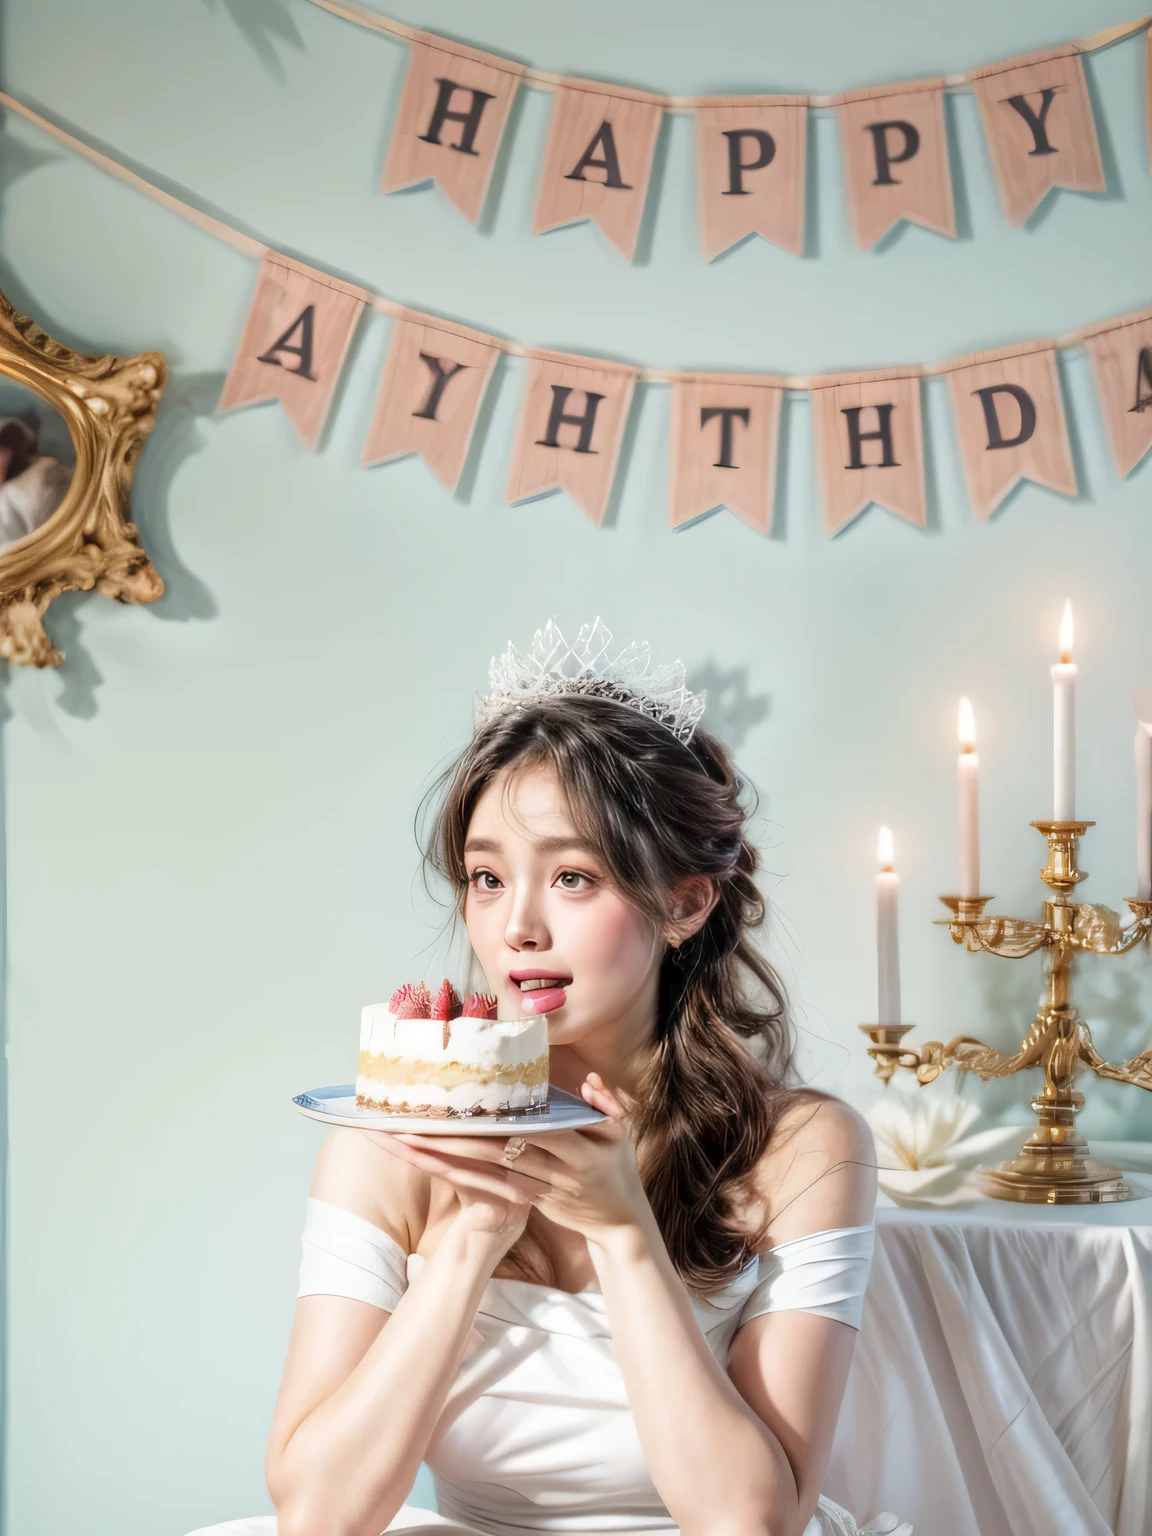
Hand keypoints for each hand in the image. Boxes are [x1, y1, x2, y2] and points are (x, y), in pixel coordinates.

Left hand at [378, 1074, 650, 1245]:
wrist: (620, 1223)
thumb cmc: (618, 1168)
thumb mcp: (622, 1135)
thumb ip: (609, 1106)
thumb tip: (591, 1081)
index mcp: (578, 1151)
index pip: (533, 1132)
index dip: (498, 1123)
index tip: (464, 1108)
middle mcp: (554, 1172)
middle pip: (497, 1154)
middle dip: (454, 1141)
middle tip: (412, 1126)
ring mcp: (537, 1191)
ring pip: (484, 1176)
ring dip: (445, 1162)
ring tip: (406, 1144)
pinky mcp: (526, 1204)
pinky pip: (487, 1189)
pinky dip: (459, 1177)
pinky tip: (429, 1165)